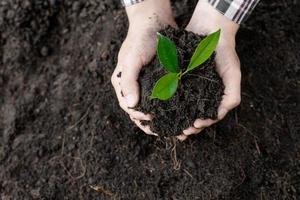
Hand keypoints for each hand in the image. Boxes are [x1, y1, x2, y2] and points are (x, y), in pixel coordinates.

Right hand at [111, 0, 175, 134]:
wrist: (155, 20)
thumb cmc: (140, 39)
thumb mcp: (131, 59)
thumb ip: (128, 82)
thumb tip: (131, 106)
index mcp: (123, 83)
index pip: (128, 107)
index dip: (139, 116)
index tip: (152, 119)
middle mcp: (134, 85)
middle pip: (140, 110)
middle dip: (150, 122)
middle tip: (163, 130)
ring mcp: (147, 83)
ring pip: (152, 106)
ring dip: (160, 117)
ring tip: (172, 126)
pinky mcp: (160, 79)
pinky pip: (163, 97)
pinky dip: (169, 106)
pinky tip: (178, 112)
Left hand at [178, 0, 240, 140]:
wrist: (209, 29)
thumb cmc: (224, 52)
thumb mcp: (233, 73)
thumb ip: (232, 95)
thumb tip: (219, 115)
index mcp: (213, 96)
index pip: (208, 116)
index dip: (201, 124)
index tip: (194, 126)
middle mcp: (200, 94)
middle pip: (192, 115)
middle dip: (187, 126)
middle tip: (180, 132)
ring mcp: (187, 87)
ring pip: (180, 108)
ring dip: (175, 119)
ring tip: (169, 126)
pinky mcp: (176, 78)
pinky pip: (170, 93)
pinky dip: (166, 102)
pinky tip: (160, 108)